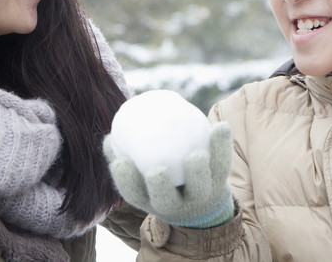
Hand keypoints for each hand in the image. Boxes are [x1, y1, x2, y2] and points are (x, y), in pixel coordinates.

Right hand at [103, 122, 234, 228]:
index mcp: (152, 201)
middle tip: (156, 170)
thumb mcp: (143, 178)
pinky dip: (222, 145)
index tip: (120, 163)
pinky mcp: (221, 184)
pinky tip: (220, 126)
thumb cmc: (163, 181)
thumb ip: (126, 157)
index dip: (126, 182)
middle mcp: (176, 205)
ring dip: (198, 173)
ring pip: (201, 187)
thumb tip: (109, 136)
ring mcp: (201, 196)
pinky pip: (222, 164)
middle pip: (167, 200)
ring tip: (196, 156)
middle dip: (160, 188)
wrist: (203, 202)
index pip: (134, 195)